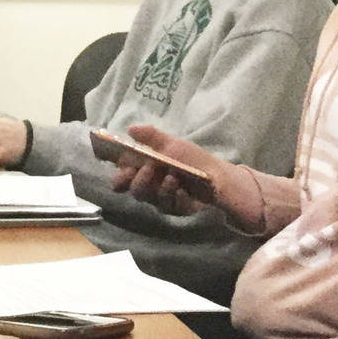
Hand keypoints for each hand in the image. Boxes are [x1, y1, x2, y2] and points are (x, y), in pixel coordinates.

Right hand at [108, 125, 257, 224]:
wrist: (217, 175)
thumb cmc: (192, 158)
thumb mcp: (172, 143)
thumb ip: (151, 136)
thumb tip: (130, 128)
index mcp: (144, 171)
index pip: (122, 179)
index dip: (119, 178)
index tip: (126, 170)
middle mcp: (150, 187)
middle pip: (135, 191)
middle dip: (139, 181)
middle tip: (149, 169)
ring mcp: (162, 199)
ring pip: (151, 199)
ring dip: (160, 188)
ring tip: (172, 176)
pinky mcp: (176, 209)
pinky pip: (170, 207)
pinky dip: (175, 197)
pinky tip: (182, 190)